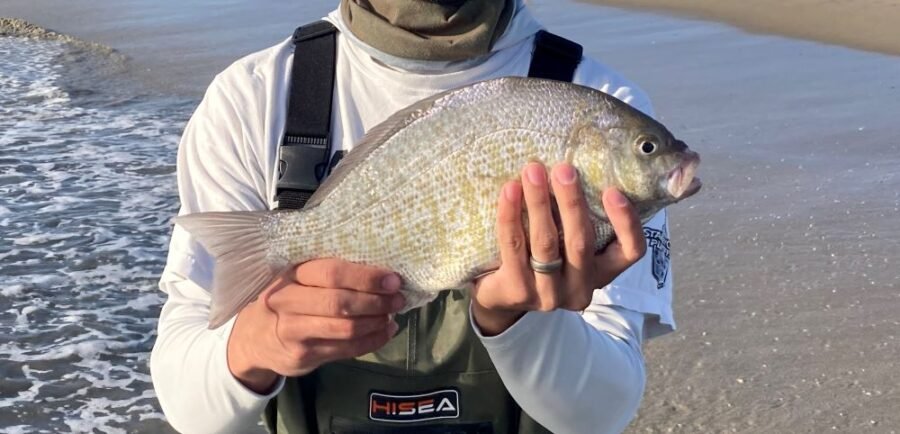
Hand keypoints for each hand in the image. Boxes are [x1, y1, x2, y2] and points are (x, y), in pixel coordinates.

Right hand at [226, 259, 404, 392]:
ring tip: (391, 315)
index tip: (392, 279)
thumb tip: (381, 272)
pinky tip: (385, 331)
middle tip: (398, 298)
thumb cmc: (286, 300)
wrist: (252, 339)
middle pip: (340, 302)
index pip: (331, 273)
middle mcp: (287, 302)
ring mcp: (293, 332)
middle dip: (376, 301)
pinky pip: (346, 350)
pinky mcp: (303, 357)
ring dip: (376, 322)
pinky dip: (372, 341)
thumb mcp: (297, 279)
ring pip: (345, 329)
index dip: (366, 276)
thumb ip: (328, 274)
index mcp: (291, 275)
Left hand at [471, 162, 646, 335]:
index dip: (626, 222)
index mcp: (601, 273)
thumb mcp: (568, 246)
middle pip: (581, 242)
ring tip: (532, 171)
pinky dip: (510, 215)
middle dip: (572, 202)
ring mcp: (548, 294)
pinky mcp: (518, 292)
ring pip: (546, 243)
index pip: (631, 251)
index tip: (613, 190)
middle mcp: (580, 289)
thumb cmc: (541, 260)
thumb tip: (578, 168)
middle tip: (563, 169)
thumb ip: (578, 220)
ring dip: (539, 202)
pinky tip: (509, 191)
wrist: (502, 298)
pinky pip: (514, 246)